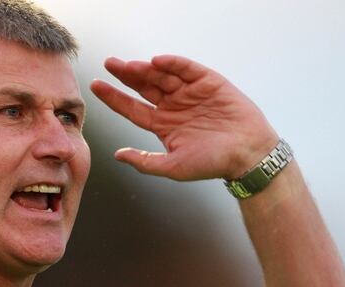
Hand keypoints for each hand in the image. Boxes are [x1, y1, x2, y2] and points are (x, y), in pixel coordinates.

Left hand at [90, 55, 278, 180]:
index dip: (114, 97)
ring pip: (162, 76)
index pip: (132, 108)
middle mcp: (173, 106)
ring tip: (130, 65)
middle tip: (109, 64)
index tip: (96, 86)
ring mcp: (190, 93)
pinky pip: (187, 69)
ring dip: (145, 69)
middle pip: (144, 87)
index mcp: (163, 124)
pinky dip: (173, 63)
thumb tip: (118, 155)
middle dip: (126, 75)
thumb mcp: (173, 167)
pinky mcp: (208, 82)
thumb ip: (145, 161)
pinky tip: (157, 61)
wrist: (248, 154)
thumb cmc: (213, 164)